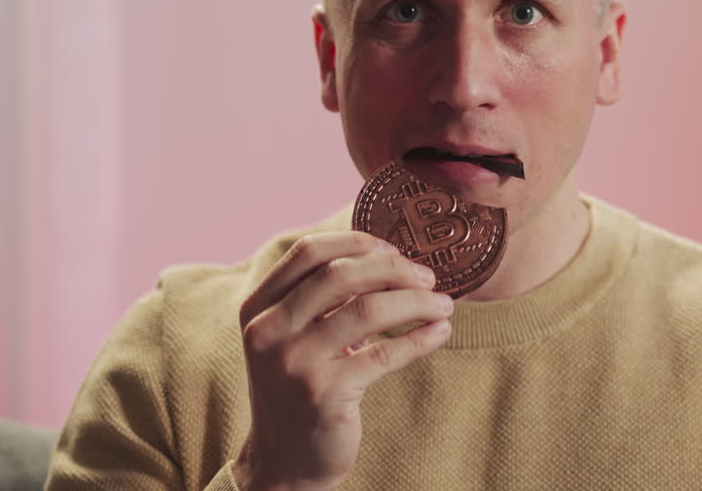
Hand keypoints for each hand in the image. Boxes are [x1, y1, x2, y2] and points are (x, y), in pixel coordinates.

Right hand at [232, 232, 453, 490]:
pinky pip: (385, 354)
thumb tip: (388, 258)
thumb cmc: (301, 385)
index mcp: (258, 308)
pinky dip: (420, 338)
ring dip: (416, 302)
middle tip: (428, 277)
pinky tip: (439, 332)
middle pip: (341, 275)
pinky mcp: (323, 394)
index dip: (357, 243)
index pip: (309, 252)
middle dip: (394, 269)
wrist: (284, 459)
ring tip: (443, 304)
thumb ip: (322, 297)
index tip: (394, 250)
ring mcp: (294, 363)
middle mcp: (269, 331)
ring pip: (368, 311)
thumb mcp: (294, 335)